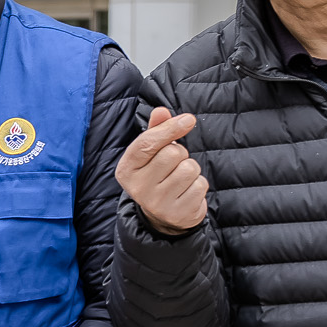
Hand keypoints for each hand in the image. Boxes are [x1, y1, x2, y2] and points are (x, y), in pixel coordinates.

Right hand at [117, 106, 207, 234]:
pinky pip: (200, 185)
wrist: (163, 216)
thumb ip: (155, 130)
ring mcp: (158, 203)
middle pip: (172, 153)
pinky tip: (187, 191)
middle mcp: (138, 188)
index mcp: (126, 170)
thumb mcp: (151, 153)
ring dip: (191, 168)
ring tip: (180, 178)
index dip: (169, 128)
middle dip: (180, 153)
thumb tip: (161, 111)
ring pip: (189, 168)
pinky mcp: (178, 214)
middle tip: (174, 163)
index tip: (189, 119)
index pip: (147, 143)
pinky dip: (198, 184)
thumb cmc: (157, 174)